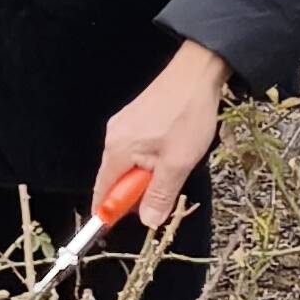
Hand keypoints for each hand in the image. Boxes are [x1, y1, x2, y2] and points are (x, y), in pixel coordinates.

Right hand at [100, 41, 231, 227]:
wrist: (197, 72)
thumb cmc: (187, 116)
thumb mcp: (178, 164)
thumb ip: (160, 195)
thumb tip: (148, 223)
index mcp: (117, 151)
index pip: (102, 192)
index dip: (111, 213)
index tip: (122, 227)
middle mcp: (114, 137)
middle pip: (117, 179)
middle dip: (139, 191)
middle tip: (167, 190)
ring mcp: (124, 125)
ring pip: (131, 163)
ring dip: (150, 173)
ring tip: (177, 164)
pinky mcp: (136, 117)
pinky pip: (138, 148)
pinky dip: (153, 157)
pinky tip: (174, 149)